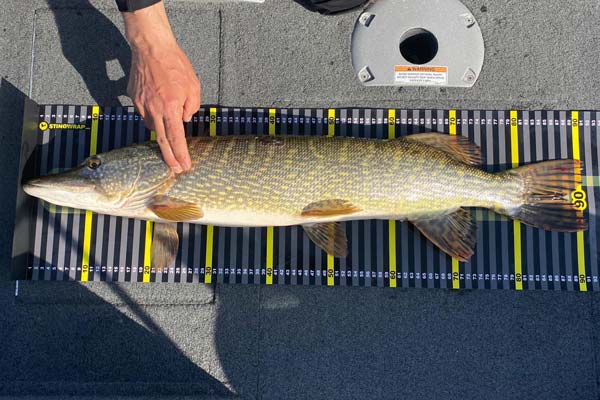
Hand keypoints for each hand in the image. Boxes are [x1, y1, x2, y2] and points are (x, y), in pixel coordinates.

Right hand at [122, 2, 199, 172]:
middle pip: (161, 141)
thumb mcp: (193, 87)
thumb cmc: (175, 65)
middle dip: (169, 157)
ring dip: (161, 132)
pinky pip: (145, 114)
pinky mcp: (133, 99)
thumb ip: (191, 107)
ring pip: (152, 126)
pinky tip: (159, 109)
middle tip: (176, 169)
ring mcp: (141, 105)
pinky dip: (153, 116)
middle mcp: (154, 110)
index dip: (180, 155)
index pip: (175, 139)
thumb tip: (184, 119)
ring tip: (170, 131)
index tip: (184, 167)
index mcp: (170, 108)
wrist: (152, 47)